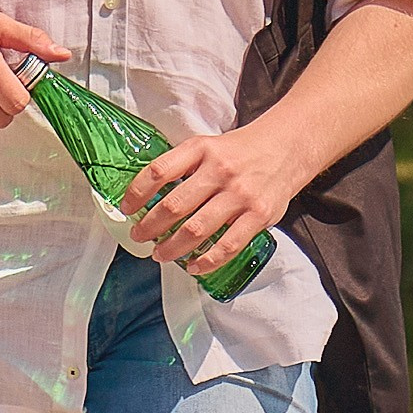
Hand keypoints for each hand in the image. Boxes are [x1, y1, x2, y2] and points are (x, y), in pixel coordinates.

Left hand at [121, 115, 296, 277]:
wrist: (288, 147)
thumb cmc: (240, 151)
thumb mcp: (208, 146)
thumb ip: (183, 166)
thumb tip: (147, 195)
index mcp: (201, 149)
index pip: (158, 171)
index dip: (137, 192)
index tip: (125, 207)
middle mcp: (219, 171)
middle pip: (174, 206)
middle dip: (149, 227)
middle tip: (139, 236)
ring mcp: (240, 194)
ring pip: (197, 229)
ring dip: (172, 247)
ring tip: (159, 254)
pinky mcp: (258, 215)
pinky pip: (228, 245)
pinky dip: (207, 261)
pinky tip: (193, 266)